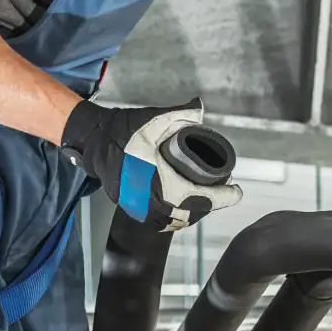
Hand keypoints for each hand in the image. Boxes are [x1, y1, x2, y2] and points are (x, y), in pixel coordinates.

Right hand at [60, 99, 240, 230]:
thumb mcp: (155, 118)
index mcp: (159, 180)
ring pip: (174, 220)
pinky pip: (158, 221)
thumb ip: (181, 113)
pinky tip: (185, 209)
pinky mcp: (130, 207)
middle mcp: (149, 199)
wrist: (94, 140)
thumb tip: (201, 109)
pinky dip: (175, 218)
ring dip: (193, 213)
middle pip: (190, 213)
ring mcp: (138, 206)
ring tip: (207, 200)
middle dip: (210, 205)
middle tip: (224, 193)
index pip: (199, 197)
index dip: (222, 197)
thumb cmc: (125, 130)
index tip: (236, 191)